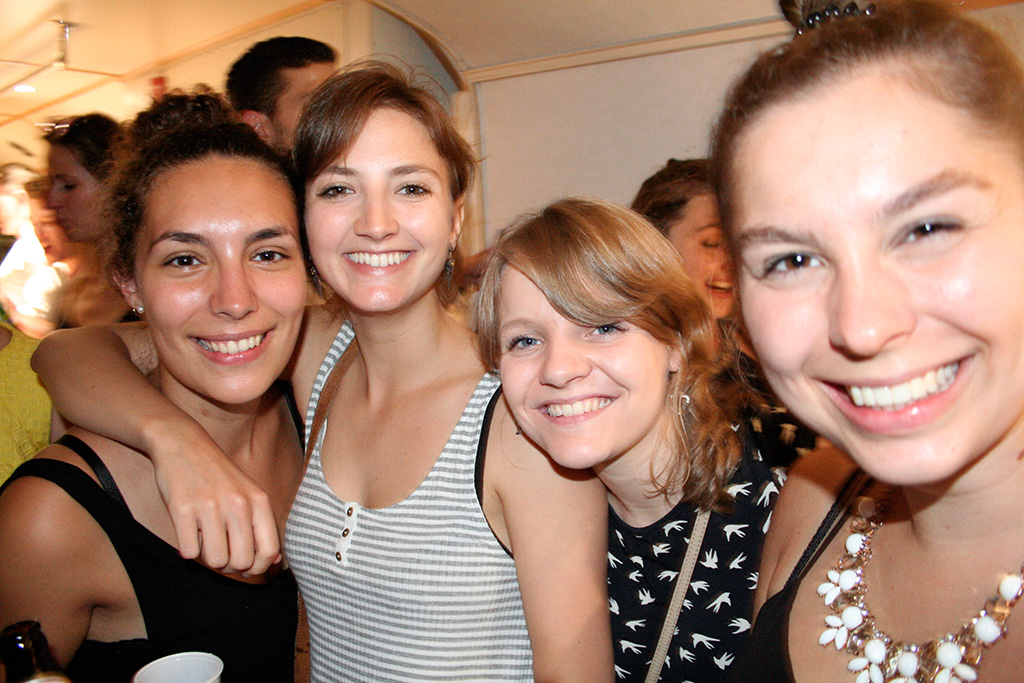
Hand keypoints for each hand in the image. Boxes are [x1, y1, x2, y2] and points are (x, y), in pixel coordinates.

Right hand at [149, 425, 281, 574]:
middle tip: (220, 552)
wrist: (184, 444)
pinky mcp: (183, 509)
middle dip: (230, 566)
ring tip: (204, 538)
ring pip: (216, 561)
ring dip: (207, 557)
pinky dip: (187, 549)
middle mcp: (238, 504)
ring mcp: (210, 506)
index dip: (258, 568)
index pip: (269, 551)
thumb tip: (274, 561)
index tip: (245, 567)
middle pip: (241, 562)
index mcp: (259, 501)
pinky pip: (189, 553)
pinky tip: (188, 532)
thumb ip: (262, 526)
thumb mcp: (248, 494)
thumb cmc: (218, 475)